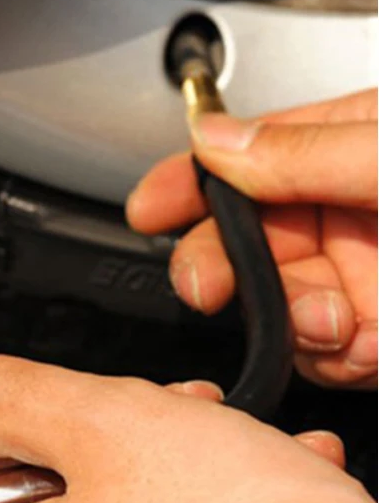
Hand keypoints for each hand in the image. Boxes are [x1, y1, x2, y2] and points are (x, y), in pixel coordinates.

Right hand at [125, 88, 376, 388]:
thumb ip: (304, 150)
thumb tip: (213, 141)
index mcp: (346, 149)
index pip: (244, 160)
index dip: (186, 183)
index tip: (145, 208)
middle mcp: (346, 215)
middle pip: (242, 244)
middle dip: (217, 269)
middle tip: (207, 285)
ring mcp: (363, 278)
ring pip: (275, 311)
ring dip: (288, 326)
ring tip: (332, 321)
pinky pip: (323, 358)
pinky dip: (334, 360)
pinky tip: (368, 346)